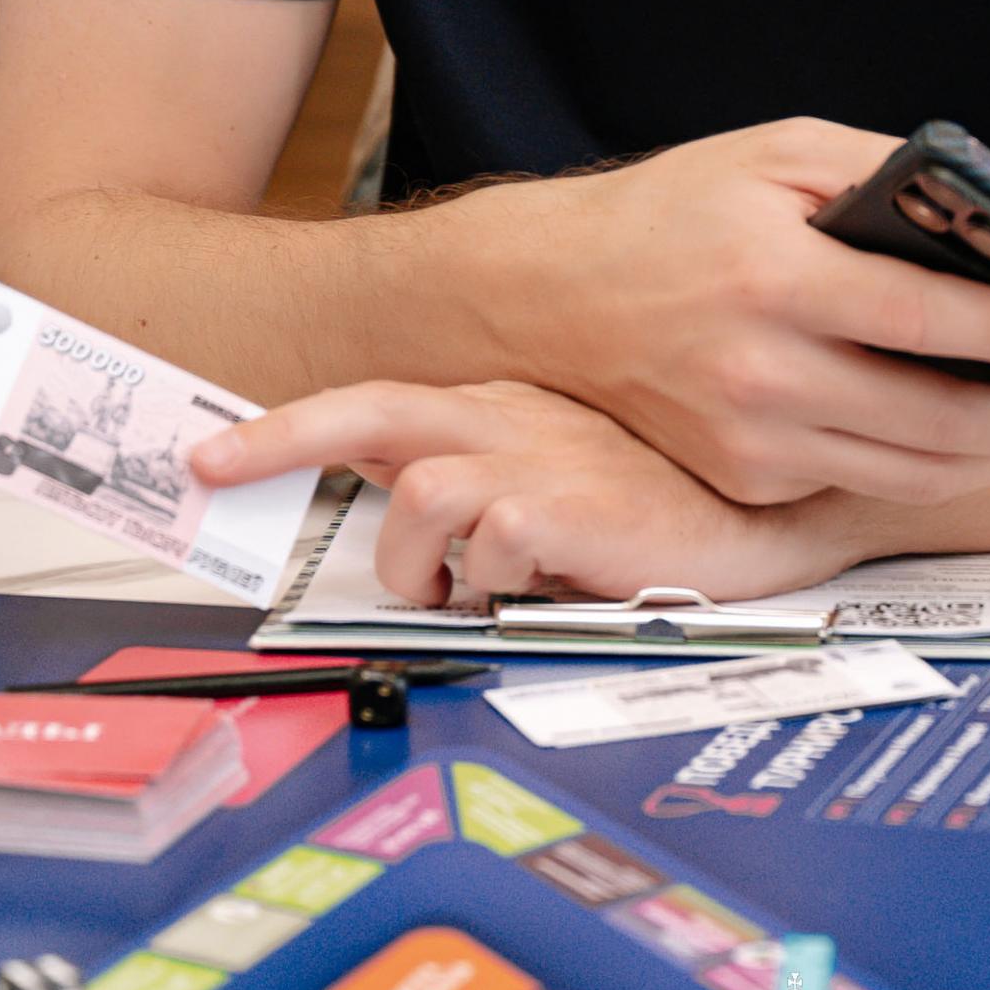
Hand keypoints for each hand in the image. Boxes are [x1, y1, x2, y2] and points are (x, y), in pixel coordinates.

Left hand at [190, 380, 863, 604]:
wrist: (779, 506)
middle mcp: (511, 420)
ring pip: (420, 501)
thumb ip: (489, 478)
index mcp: (506, 407)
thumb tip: (408, 500)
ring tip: (479, 589)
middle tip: (209, 466)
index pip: (379, 400)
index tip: (211, 452)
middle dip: (280, 437)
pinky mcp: (567, 509)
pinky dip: (496, 585)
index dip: (288, 425)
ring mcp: (538, 459)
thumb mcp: (570, 476)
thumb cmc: (672, 501)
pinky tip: (544, 588)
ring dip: (426, 565)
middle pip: (373, 412)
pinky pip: (487, 552)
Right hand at [476, 117, 989, 509]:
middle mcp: (761, 373)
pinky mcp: (741, 482)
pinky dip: (918, 463)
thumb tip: (987, 218)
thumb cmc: (676, 211)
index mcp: (774, 277)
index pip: (925, 316)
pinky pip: (857, 483)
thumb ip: (882, 173)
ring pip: (910, 473)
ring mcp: (749, 442)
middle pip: (936, 421)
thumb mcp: (778, 153)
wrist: (554, 295)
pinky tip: (953, 427)